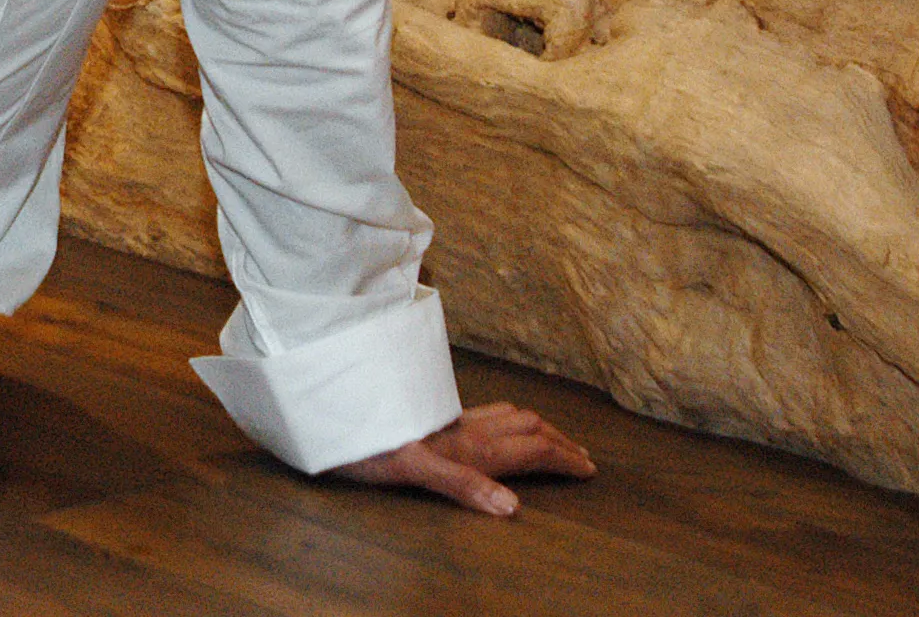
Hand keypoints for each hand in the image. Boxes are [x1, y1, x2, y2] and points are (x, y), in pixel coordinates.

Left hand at [333, 403, 594, 515]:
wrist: (328, 411)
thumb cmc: (364, 445)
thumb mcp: (410, 468)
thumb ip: (461, 485)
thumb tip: (511, 508)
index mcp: (469, 444)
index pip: (532, 447)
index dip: (564, 458)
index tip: (589, 469)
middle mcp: (464, 427)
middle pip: (526, 425)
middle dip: (558, 439)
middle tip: (581, 455)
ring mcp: (448, 418)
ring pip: (506, 414)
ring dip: (535, 425)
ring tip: (549, 434)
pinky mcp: (431, 415)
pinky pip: (483, 413)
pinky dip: (506, 419)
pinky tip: (491, 425)